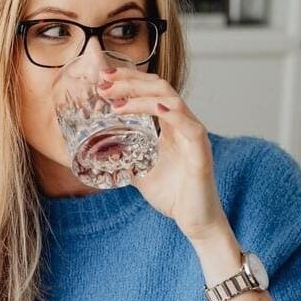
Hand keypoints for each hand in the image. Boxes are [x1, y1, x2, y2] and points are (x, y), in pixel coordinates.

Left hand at [96, 67, 227, 242]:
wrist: (196, 222)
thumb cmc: (174, 196)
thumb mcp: (139, 172)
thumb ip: (125, 158)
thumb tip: (100, 154)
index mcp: (171, 126)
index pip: (151, 91)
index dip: (128, 80)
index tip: (103, 77)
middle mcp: (183, 125)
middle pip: (159, 87)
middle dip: (130, 80)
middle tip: (104, 81)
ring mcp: (194, 135)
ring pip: (171, 99)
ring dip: (141, 96)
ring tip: (115, 100)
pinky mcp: (201, 150)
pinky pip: (189, 124)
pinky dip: (170, 112)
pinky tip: (153, 107)